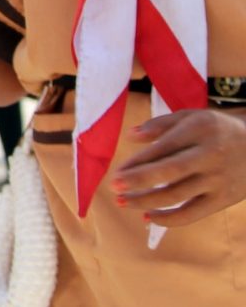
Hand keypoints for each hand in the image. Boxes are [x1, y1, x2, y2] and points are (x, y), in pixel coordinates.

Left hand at [113, 107, 245, 226]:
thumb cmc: (215, 129)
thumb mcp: (191, 117)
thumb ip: (160, 125)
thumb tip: (130, 136)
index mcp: (198, 131)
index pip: (163, 148)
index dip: (138, 161)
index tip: (117, 171)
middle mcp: (209, 155)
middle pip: (170, 172)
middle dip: (139, 181)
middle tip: (114, 187)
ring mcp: (218, 180)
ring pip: (177, 195)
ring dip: (146, 202)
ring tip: (122, 202)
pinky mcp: (224, 199)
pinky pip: (193, 213)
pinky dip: (169, 219)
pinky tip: (148, 216)